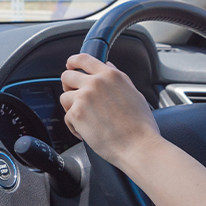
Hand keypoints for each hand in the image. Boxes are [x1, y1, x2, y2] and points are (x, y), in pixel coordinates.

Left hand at [60, 53, 163, 168]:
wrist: (138, 146)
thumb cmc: (141, 125)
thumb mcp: (134, 93)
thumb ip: (119, 77)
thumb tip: (108, 66)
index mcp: (110, 76)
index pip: (84, 59)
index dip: (73, 61)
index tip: (70, 66)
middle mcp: (95, 83)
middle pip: (67, 76)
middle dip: (68, 86)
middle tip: (75, 97)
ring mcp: (83, 98)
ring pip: (64, 97)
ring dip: (71, 108)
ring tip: (86, 119)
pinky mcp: (76, 114)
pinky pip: (67, 117)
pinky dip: (74, 126)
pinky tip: (88, 131)